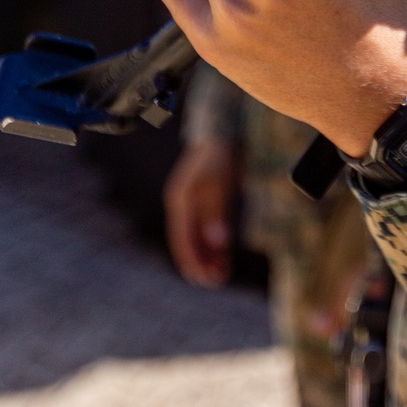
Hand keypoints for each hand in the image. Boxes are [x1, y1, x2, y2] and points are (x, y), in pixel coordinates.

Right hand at [164, 138, 238, 286]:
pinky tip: (224, 254)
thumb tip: (217, 244)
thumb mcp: (219, 181)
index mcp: (181, 199)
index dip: (194, 261)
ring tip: (222, 274)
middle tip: (217, 281)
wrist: (225, 125)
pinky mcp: (207, 197)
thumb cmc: (221, 152)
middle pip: (188, 240)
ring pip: (198, 235)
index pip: (183, 240)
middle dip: (201, 263)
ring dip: (209, 255)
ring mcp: (194, 199)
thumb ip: (216, 211)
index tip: (206, 280)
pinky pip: (207, 226)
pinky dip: (214, 242)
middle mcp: (183, 202)